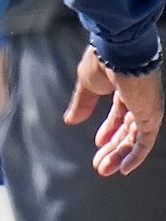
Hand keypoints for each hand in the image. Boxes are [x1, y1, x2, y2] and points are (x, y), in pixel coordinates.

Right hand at [66, 45, 164, 176]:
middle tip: (100, 165)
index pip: (120, 114)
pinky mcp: (150, 115)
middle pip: (128, 130)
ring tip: (104, 170)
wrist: (119, 50)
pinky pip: (146, 141)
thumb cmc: (103, 60)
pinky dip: (136, 156)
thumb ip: (81, 104)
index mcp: (125, 88)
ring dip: (120, 156)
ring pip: (135, 139)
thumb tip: (70, 120)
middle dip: (113, 148)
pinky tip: (125, 168)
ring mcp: (146, 108)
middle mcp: (139, 99)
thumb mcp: (87, 86)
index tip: (98, 143)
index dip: (109, 130)